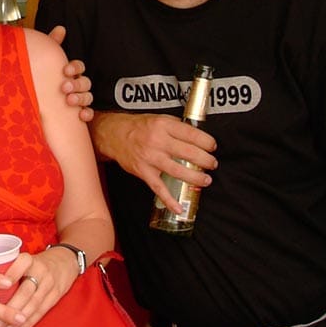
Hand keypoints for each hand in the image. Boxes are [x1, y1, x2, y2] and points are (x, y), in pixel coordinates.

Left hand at [0, 249, 77, 326]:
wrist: (65, 261)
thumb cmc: (36, 262)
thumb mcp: (24, 259)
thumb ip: (7, 269)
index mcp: (30, 259)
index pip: (21, 264)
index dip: (11, 274)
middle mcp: (41, 270)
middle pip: (26, 291)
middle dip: (10, 309)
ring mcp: (50, 284)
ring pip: (34, 304)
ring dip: (18, 320)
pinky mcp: (56, 296)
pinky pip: (42, 312)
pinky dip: (29, 323)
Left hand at [46, 26, 92, 120]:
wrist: (33, 105)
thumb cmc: (42, 79)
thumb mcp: (47, 61)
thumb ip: (53, 43)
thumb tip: (60, 28)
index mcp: (70, 73)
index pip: (79, 67)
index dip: (75, 67)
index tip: (65, 70)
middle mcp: (76, 85)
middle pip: (85, 82)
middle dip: (77, 84)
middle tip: (64, 87)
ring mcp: (78, 99)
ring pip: (88, 97)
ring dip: (81, 98)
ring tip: (69, 100)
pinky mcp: (77, 114)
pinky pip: (89, 114)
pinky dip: (87, 114)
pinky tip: (81, 115)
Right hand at [91, 111, 216, 213]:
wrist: (113, 134)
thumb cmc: (137, 127)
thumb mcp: (159, 119)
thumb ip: (177, 127)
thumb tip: (198, 136)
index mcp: (163, 125)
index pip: (192, 134)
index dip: (207, 142)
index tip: (212, 146)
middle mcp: (157, 141)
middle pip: (189, 153)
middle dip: (206, 160)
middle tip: (212, 163)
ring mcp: (150, 158)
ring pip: (178, 171)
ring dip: (196, 177)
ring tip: (205, 180)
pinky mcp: (143, 172)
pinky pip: (158, 188)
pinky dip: (169, 200)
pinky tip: (179, 208)